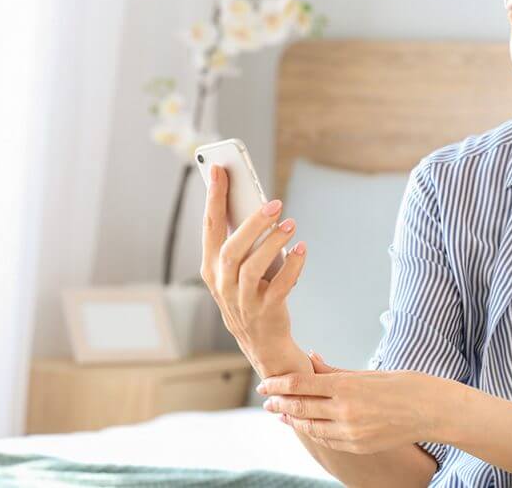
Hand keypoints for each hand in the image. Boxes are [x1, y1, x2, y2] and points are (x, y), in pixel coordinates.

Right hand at [200, 163, 306, 362]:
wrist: (262, 343)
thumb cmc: (249, 294)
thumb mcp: (235, 269)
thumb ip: (239, 240)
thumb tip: (256, 202)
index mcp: (211, 268)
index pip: (210, 227)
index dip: (213, 197)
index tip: (219, 169)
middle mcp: (223, 283)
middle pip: (231, 248)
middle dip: (251, 223)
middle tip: (274, 203)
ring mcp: (243, 300)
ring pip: (252, 267)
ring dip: (272, 242)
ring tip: (290, 223)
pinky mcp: (267, 311)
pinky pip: (280, 285)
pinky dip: (292, 265)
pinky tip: (301, 248)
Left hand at [258, 351, 443, 453]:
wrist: (430, 410)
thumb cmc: (400, 384)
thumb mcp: (366, 372)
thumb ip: (334, 370)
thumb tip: (311, 358)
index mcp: (346, 385)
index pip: (300, 384)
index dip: (278, 385)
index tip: (264, 384)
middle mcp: (345, 410)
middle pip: (300, 407)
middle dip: (279, 404)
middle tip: (265, 400)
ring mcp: (351, 431)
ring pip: (310, 427)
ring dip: (292, 420)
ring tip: (281, 414)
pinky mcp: (358, 446)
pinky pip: (327, 440)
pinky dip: (312, 432)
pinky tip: (304, 426)